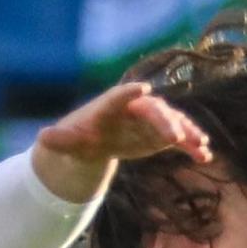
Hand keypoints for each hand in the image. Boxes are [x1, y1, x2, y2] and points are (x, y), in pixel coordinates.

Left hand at [31, 82, 211, 201]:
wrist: (99, 139)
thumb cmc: (83, 137)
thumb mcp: (70, 141)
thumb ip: (59, 139)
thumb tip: (42, 139)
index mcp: (114, 105)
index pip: (121, 97)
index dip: (129, 94)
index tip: (140, 90)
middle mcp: (137, 108)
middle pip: (153, 111)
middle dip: (164, 120)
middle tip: (175, 134)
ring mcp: (152, 121)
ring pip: (173, 123)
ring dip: (187, 132)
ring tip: (201, 144)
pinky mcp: (162, 135)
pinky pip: (179, 139)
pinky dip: (191, 146)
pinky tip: (204, 157)